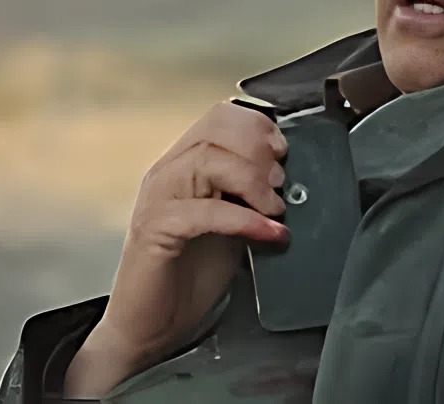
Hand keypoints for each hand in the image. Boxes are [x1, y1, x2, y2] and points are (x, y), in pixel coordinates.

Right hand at [64, 102, 288, 396]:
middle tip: (281, 182)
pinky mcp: (155, 230)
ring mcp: (157, 199)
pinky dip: (244, 219)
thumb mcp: (234, 220)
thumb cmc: (191, 274)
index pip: (219, 117)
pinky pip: (203, 211)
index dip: (257, 126)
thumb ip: (252, 194)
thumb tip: (292, 177)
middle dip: (259, 151)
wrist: (151, 326)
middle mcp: (167, 173)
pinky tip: (270, 233)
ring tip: (275, 208)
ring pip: (208, 161)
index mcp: (184, 164)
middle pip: (216, 132)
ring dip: (253, 181)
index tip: (284, 150)